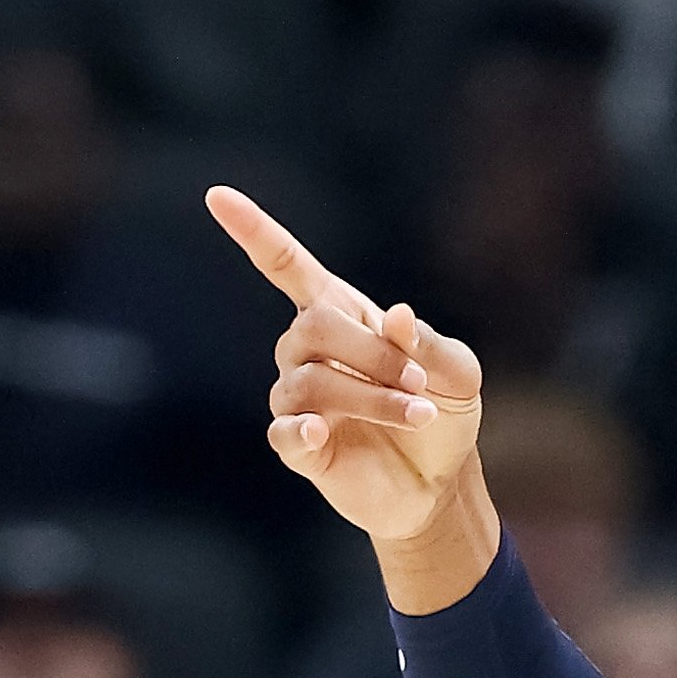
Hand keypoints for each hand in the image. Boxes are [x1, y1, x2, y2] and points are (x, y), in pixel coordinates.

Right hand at [205, 186, 485, 542]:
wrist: (442, 482)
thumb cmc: (444, 412)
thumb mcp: (459, 372)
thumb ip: (431, 344)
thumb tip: (398, 317)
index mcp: (342, 316)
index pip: (287, 266)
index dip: (254, 232)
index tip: (218, 196)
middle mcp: (309, 352)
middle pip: (312, 327)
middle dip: (373, 352)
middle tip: (419, 383)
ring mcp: (300, 399)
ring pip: (309, 382)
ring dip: (373, 397)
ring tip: (419, 414)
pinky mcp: (301, 446)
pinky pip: (285, 431)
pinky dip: (302, 429)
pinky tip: (323, 431)